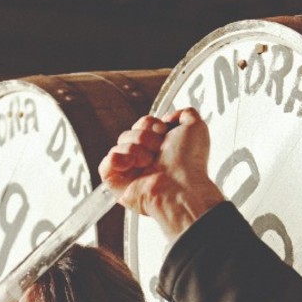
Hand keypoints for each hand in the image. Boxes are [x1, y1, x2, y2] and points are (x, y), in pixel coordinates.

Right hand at [100, 108, 225, 238]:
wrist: (182, 187)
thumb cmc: (189, 163)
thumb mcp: (196, 128)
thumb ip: (186, 114)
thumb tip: (169, 116)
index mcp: (159, 147)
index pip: (142, 125)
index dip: (150, 124)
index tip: (163, 131)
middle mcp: (143, 159)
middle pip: (128, 133)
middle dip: (144, 137)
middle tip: (158, 150)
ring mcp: (129, 172)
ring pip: (118, 146)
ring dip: (135, 150)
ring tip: (149, 162)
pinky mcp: (117, 184)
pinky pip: (105, 164)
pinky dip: (117, 160)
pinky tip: (131, 165)